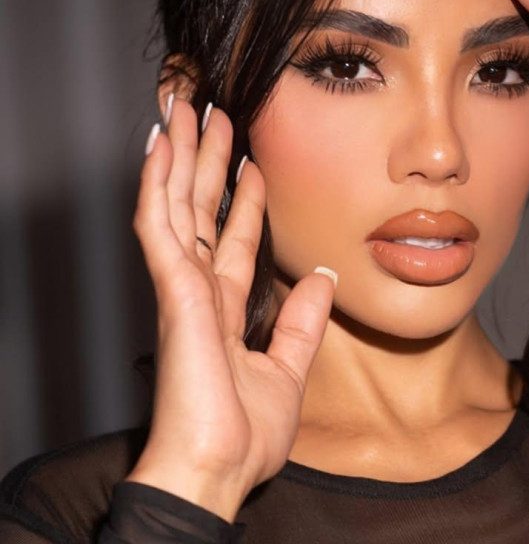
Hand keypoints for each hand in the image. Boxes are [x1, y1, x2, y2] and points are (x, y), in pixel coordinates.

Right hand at [125, 97, 335, 520]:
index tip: (252, 163)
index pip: (234, 239)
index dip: (243, 200)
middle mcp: (198, 289)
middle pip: (201, 209)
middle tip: (214, 114)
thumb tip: (320, 276)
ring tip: (185, 109)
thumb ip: (303, 321)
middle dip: (207, 160)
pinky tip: (160, 146)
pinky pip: (159, 224)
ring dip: (181, 154)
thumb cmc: (242, 435)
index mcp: (224, 308)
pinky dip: (157, 182)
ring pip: (177, 203)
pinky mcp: (171, 288)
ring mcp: (180, 284)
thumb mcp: (289, 369)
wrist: (217, 470)